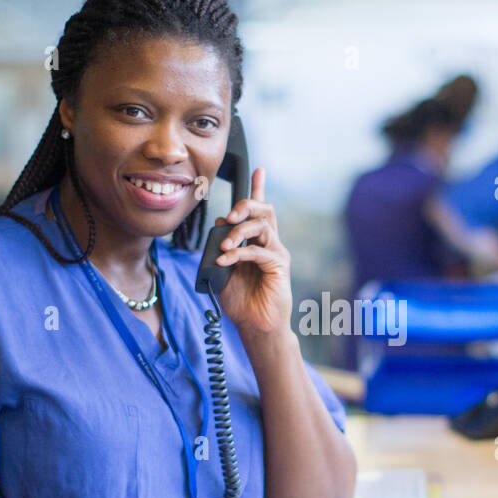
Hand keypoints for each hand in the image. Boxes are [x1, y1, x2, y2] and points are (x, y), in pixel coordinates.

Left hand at [212, 167, 291, 337]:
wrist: (256, 327)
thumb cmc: (241, 301)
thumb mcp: (222, 270)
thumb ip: (220, 248)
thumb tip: (218, 225)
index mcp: (257, 242)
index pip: (259, 211)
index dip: (258, 189)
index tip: (259, 170)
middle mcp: (270, 244)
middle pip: (264, 210)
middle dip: (246, 205)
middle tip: (230, 215)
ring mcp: (276, 254)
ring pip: (262, 226)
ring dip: (240, 231)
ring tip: (224, 245)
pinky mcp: (279, 266)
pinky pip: (258, 251)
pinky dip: (238, 253)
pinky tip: (225, 261)